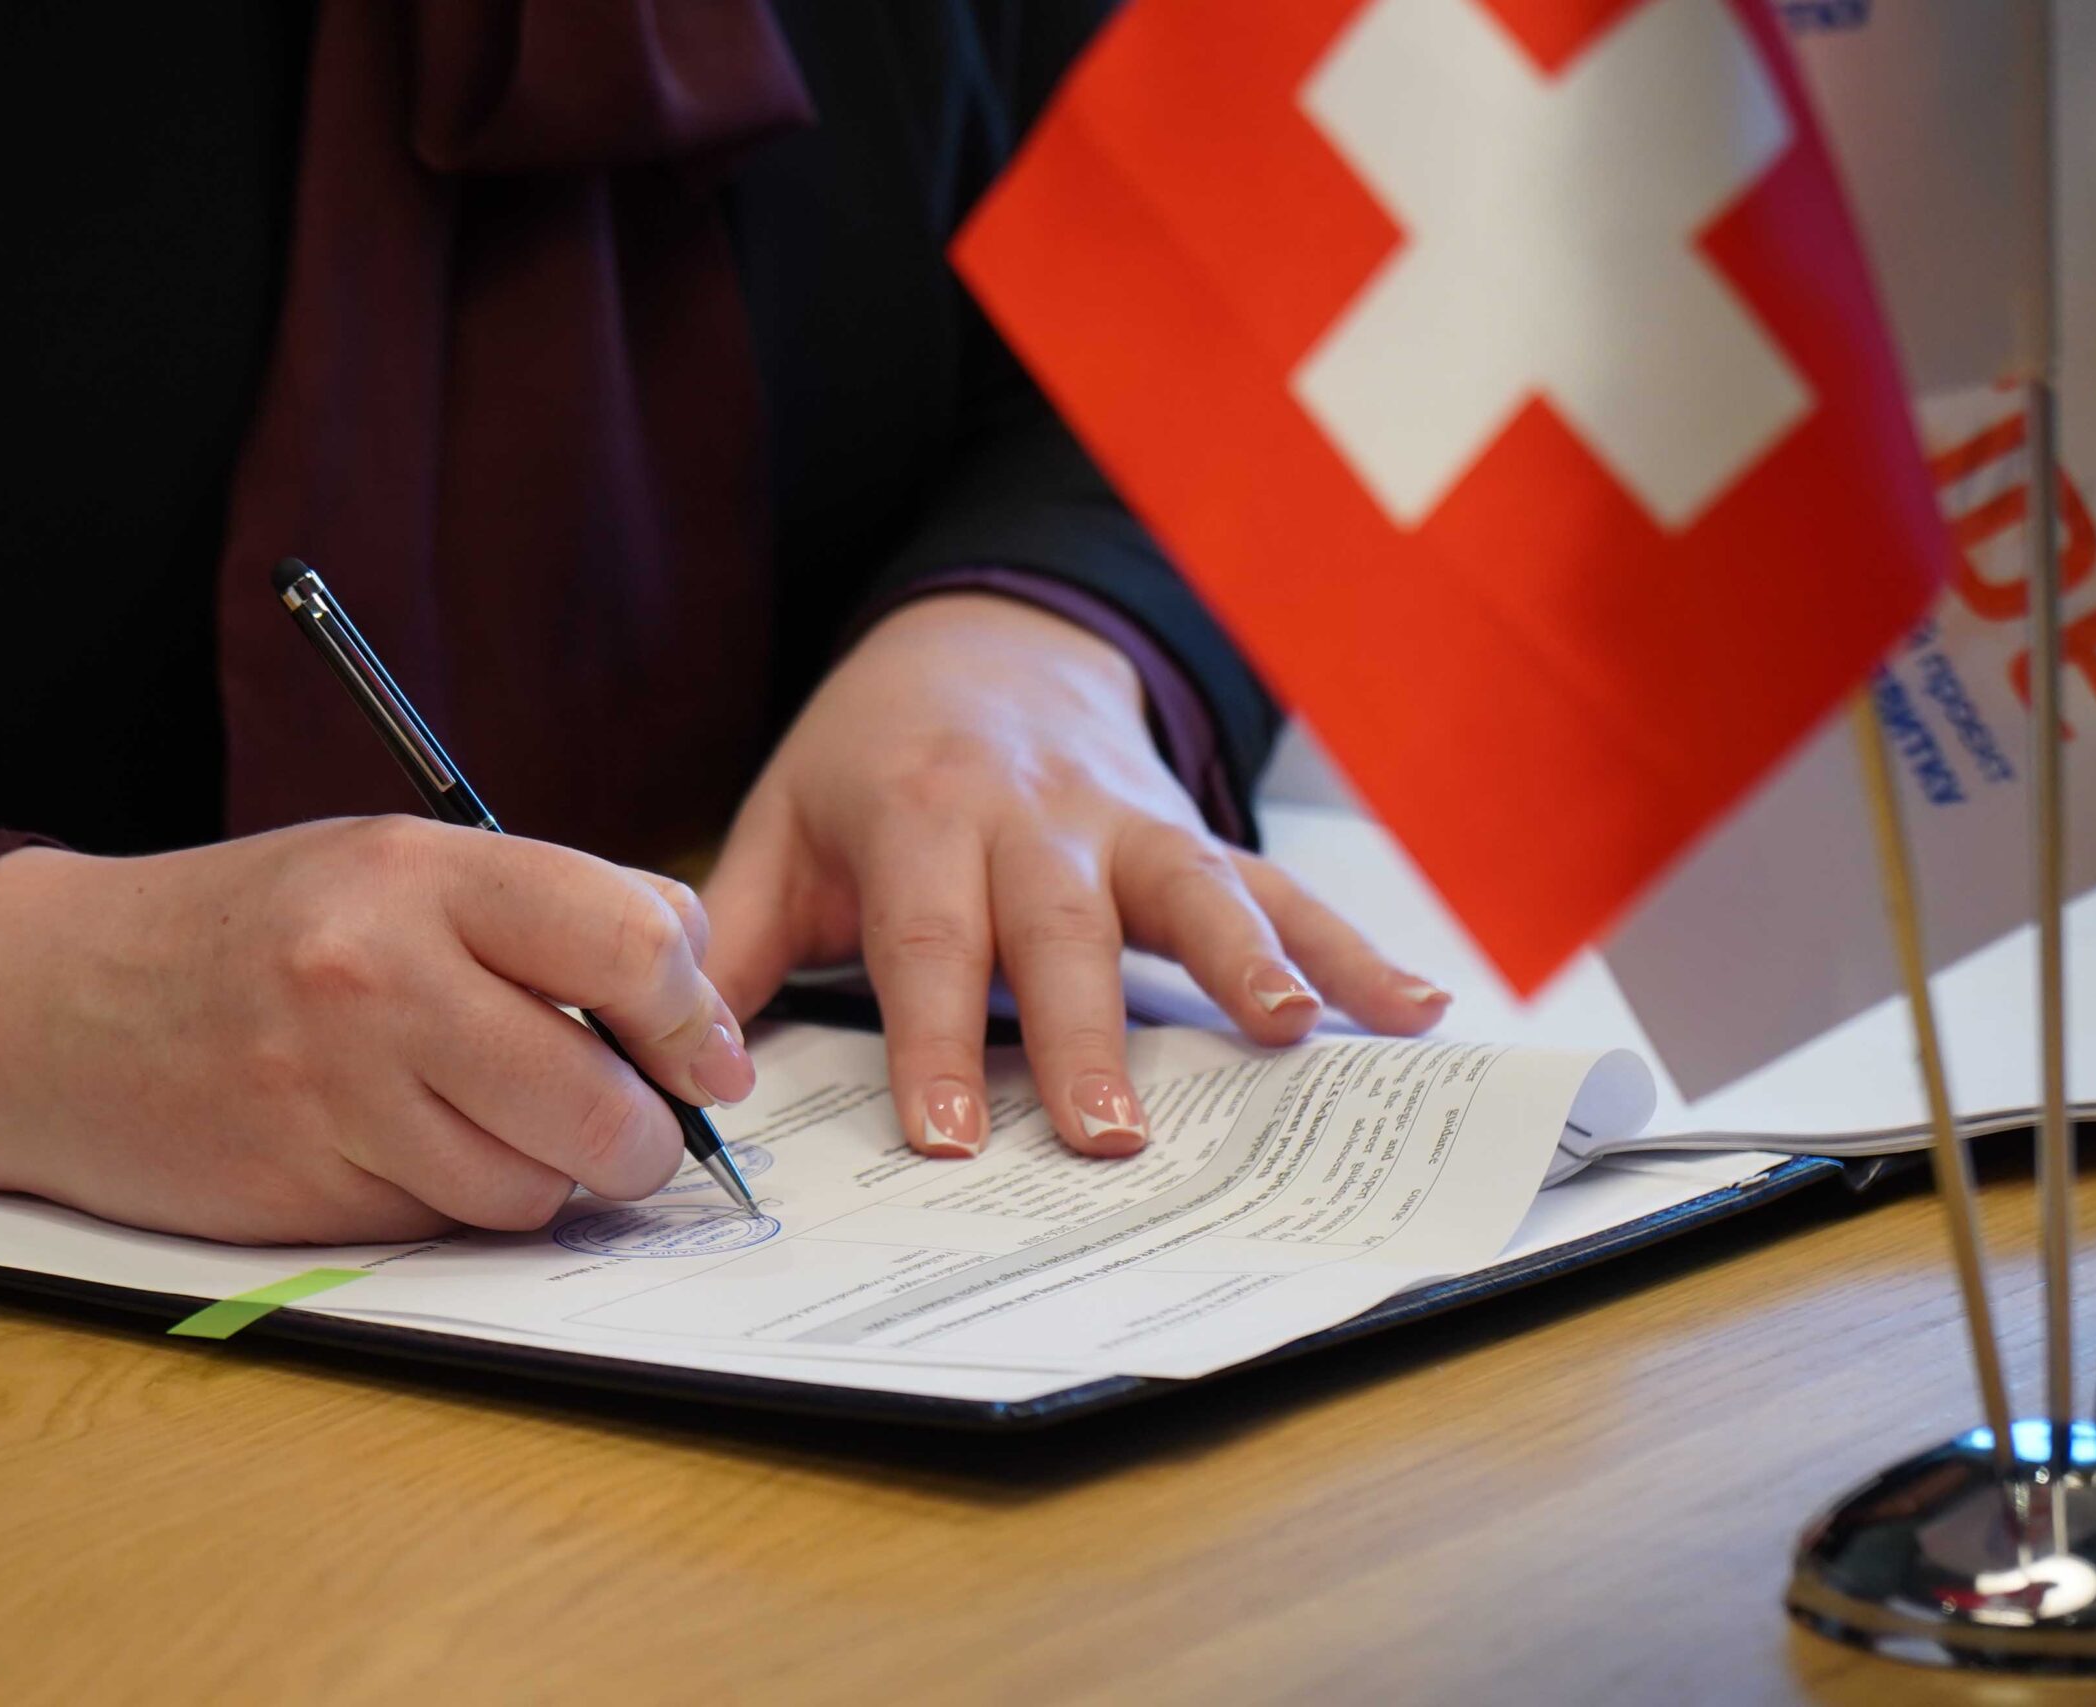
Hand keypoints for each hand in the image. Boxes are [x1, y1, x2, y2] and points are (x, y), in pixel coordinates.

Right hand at [0, 817, 753, 1242]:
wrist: (50, 1006)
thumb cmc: (253, 927)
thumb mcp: (394, 865)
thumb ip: (549, 912)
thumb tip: (701, 1006)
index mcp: (419, 872)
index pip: (632, 943)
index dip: (696, 1016)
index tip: (707, 1052)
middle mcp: (378, 978)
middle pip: (602, 1102)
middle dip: (646, 1134)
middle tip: (636, 1126)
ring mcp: (336, 1096)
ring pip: (537, 1186)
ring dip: (550, 1177)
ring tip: (495, 1122)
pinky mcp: (306, 1193)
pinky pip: (453, 1225)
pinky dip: (465, 1204)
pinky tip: (411, 1150)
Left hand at [701, 594, 1447, 1159]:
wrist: (981, 639)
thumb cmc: (870, 760)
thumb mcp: (780, 828)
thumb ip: (726, 941)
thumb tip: (679, 1063)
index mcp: (920, 816)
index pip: (927, 938)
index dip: (935, 1037)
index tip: (946, 1135)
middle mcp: (1034, 814)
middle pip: (1063, 925)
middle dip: (1086, 1030)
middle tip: (1104, 1133)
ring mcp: (1130, 818)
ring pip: (1194, 888)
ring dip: (1248, 961)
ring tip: (1294, 1033)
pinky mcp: (1194, 830)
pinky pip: (1282, 885)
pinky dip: (1353, 945)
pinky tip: (1416, 1009)